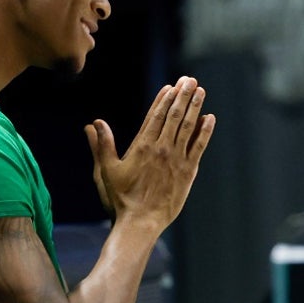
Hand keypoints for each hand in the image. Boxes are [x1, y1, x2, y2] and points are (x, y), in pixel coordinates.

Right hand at [84, 77, 214, 234]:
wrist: (140, 222)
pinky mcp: (188, 172)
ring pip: (188, 127)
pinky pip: (199, 147)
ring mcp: (177, 160)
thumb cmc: (120, 199)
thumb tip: (93, 124)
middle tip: (190, 80)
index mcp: (142, 147)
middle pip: (174, 116)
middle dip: (182, 96)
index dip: (164, 99)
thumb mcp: (105, 171)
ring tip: (200, 91)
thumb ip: (101, 145)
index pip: (155, 116)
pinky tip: (210, 119)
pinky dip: (205, 132)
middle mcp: (161, 149)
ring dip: (195, 107)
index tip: (171, 86)